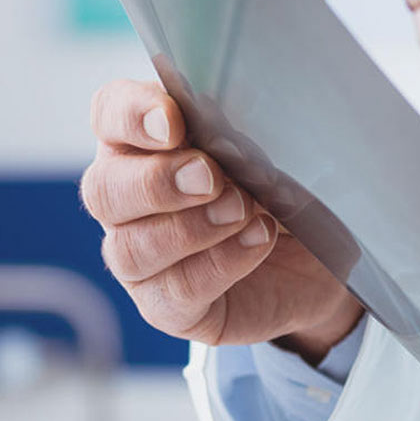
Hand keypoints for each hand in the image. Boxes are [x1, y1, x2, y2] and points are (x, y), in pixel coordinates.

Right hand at [81, 80, 364, 359]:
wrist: (316, 258)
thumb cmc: (278, 188)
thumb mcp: (268, 148)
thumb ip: (238, 131)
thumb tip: (233, 124)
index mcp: (140, 142)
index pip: (109, 115)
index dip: (132, 115)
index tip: (173, 121)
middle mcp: (125, 200)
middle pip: (103, 189)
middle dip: (156, 182)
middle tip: (209, 176)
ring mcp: (138, 258)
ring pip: (130, 249)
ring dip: (190, 229)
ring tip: (243, 211)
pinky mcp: (166, 306)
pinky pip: (175, 291)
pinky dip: (219, 263)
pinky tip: (256, 241)